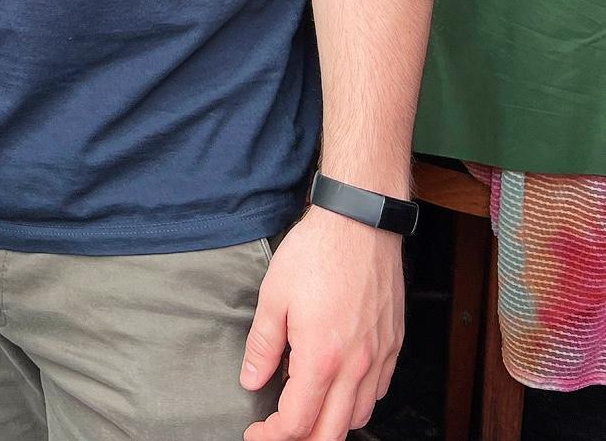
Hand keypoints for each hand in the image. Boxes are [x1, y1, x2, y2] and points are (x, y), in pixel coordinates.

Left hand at [241, 209, 404, 440]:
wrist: (358, 225)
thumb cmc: (315, 254)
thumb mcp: (273, 296)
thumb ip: (262, 346)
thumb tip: (252, 380)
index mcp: (322, 359)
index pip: (298, 422)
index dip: (273, 436)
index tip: (257, 433)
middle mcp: (356, 368)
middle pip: (332, 434)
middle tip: (278, 432)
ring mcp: (379, 358)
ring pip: (358, 417)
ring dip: (331, 425)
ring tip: (306, 409)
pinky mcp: (392, 346)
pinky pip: (378, 393)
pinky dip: (356, 403)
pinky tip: (338, 388)